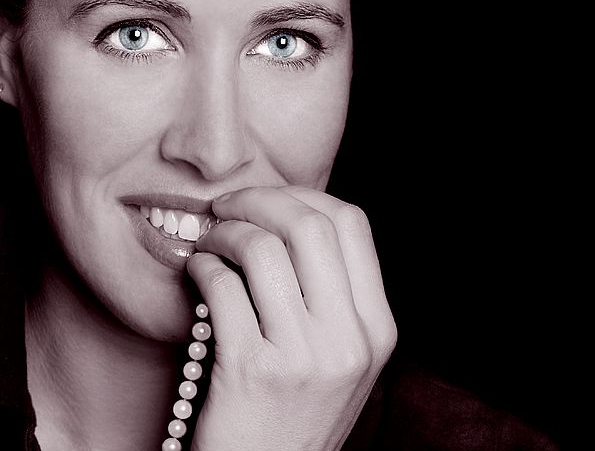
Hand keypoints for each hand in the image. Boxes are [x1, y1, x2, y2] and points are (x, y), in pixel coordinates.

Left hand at [186, 185, 396, 449]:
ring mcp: (304, 357)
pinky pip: (223, 286)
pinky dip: (203, 264)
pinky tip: (198, 270)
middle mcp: (349, 339)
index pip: (353, 224)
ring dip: (226, 230)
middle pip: (310, 225)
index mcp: (378, 328)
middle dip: (261, 199)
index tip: (274, 199)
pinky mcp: (252, 371)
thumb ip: (335, 296)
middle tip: (231, 205)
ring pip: (262, 248)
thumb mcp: (342, 358)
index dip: (306, 196)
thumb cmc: (296, 415)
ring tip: (210, 237)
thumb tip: (290, 219)